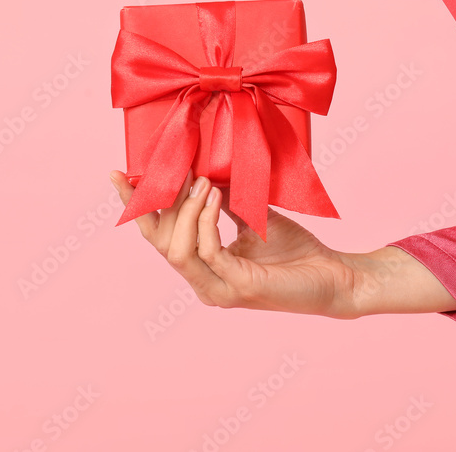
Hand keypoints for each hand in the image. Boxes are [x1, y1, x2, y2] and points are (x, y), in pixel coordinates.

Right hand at [109, 169, 361, 317]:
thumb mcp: (255, 218)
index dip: (137, 206)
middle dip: (155, 203)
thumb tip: (202, 170)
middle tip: (164, 168)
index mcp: (204, 266)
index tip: (121, 173)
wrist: (334, 276)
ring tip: (200, 180)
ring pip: (176, 249)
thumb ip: (227, 202)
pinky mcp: (238, 287)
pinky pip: (207, 251)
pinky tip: (215, 195)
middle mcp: (204, 282)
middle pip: (158, 242)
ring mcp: (219, 288)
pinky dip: (207, 220)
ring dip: (185, 209)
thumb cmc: (297, 252)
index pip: (158, 236)